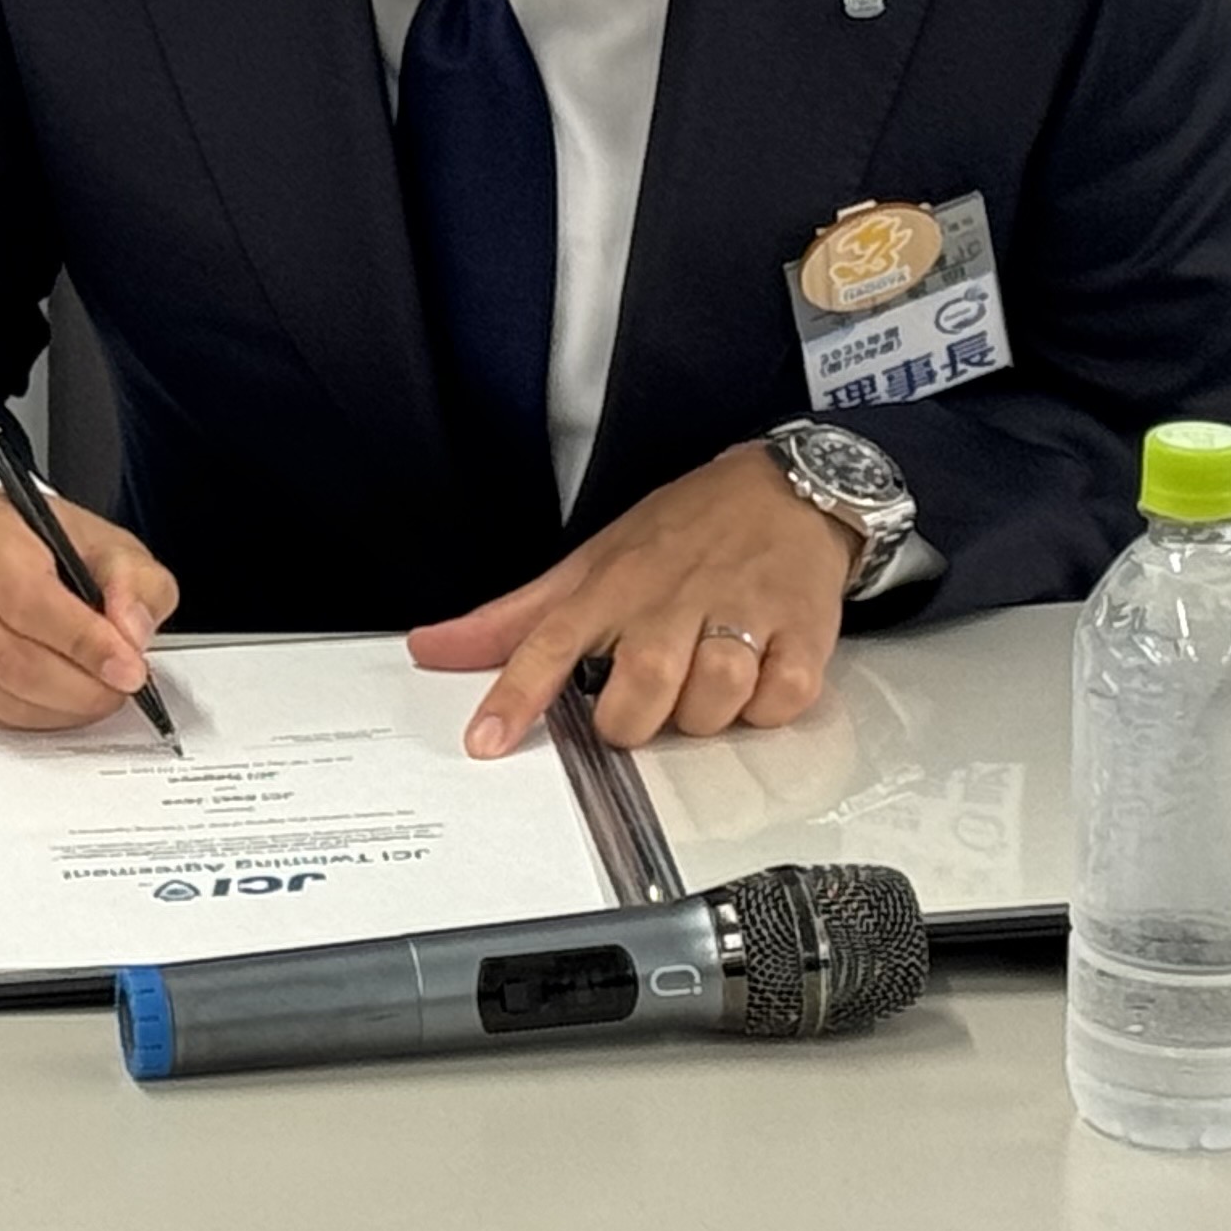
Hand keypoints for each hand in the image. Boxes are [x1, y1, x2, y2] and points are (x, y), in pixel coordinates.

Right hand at [0, 491, 180, 731]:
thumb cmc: (40, 543)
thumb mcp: (106, 543)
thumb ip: (135, 584)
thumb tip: (132, 635)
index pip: (27, 599)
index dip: (83, 643)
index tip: (129, 669)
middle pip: (11, 657)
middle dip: (80, 687)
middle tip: (119, 688)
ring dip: (60, 709)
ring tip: (95, 693)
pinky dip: (32, 718)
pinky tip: (56, 700)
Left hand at [409, 444, 859, 758]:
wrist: (783, 489)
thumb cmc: (679, 533)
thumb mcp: (590, 563)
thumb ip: (513, 619)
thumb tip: (429, 647)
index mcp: (610, 585)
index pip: (547, 642)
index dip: (514, 696)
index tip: (485, 741)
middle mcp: (670, 599)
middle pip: (641, 688)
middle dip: (633, 720)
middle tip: (640, 706)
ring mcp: (740, 614)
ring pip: (711, 700)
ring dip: (703, 716)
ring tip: (701, 688)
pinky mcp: (802, 632)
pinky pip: (779, 700)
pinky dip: (765, 708)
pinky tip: (755, 681)